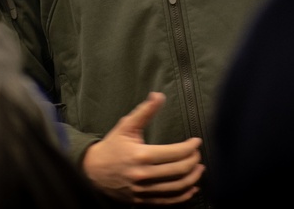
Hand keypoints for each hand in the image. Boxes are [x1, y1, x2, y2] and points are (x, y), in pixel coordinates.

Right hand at [82, 92, 203, 204]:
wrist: (93, 171)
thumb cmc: (112, 146)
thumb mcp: (126, 126)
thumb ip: (145, 111)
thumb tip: (159, 95)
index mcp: (141, 155)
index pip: (174, 153)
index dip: (189, 147)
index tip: (196, 141)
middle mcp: (143, 175)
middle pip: (178, 171)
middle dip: (193, 161)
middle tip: (198, 154)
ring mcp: (143, 191)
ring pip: (176, 188)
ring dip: (192, 178)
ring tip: (199, 169)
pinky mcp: (143, 201)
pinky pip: (168, 202)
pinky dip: (183, 196)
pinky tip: (191, 188)